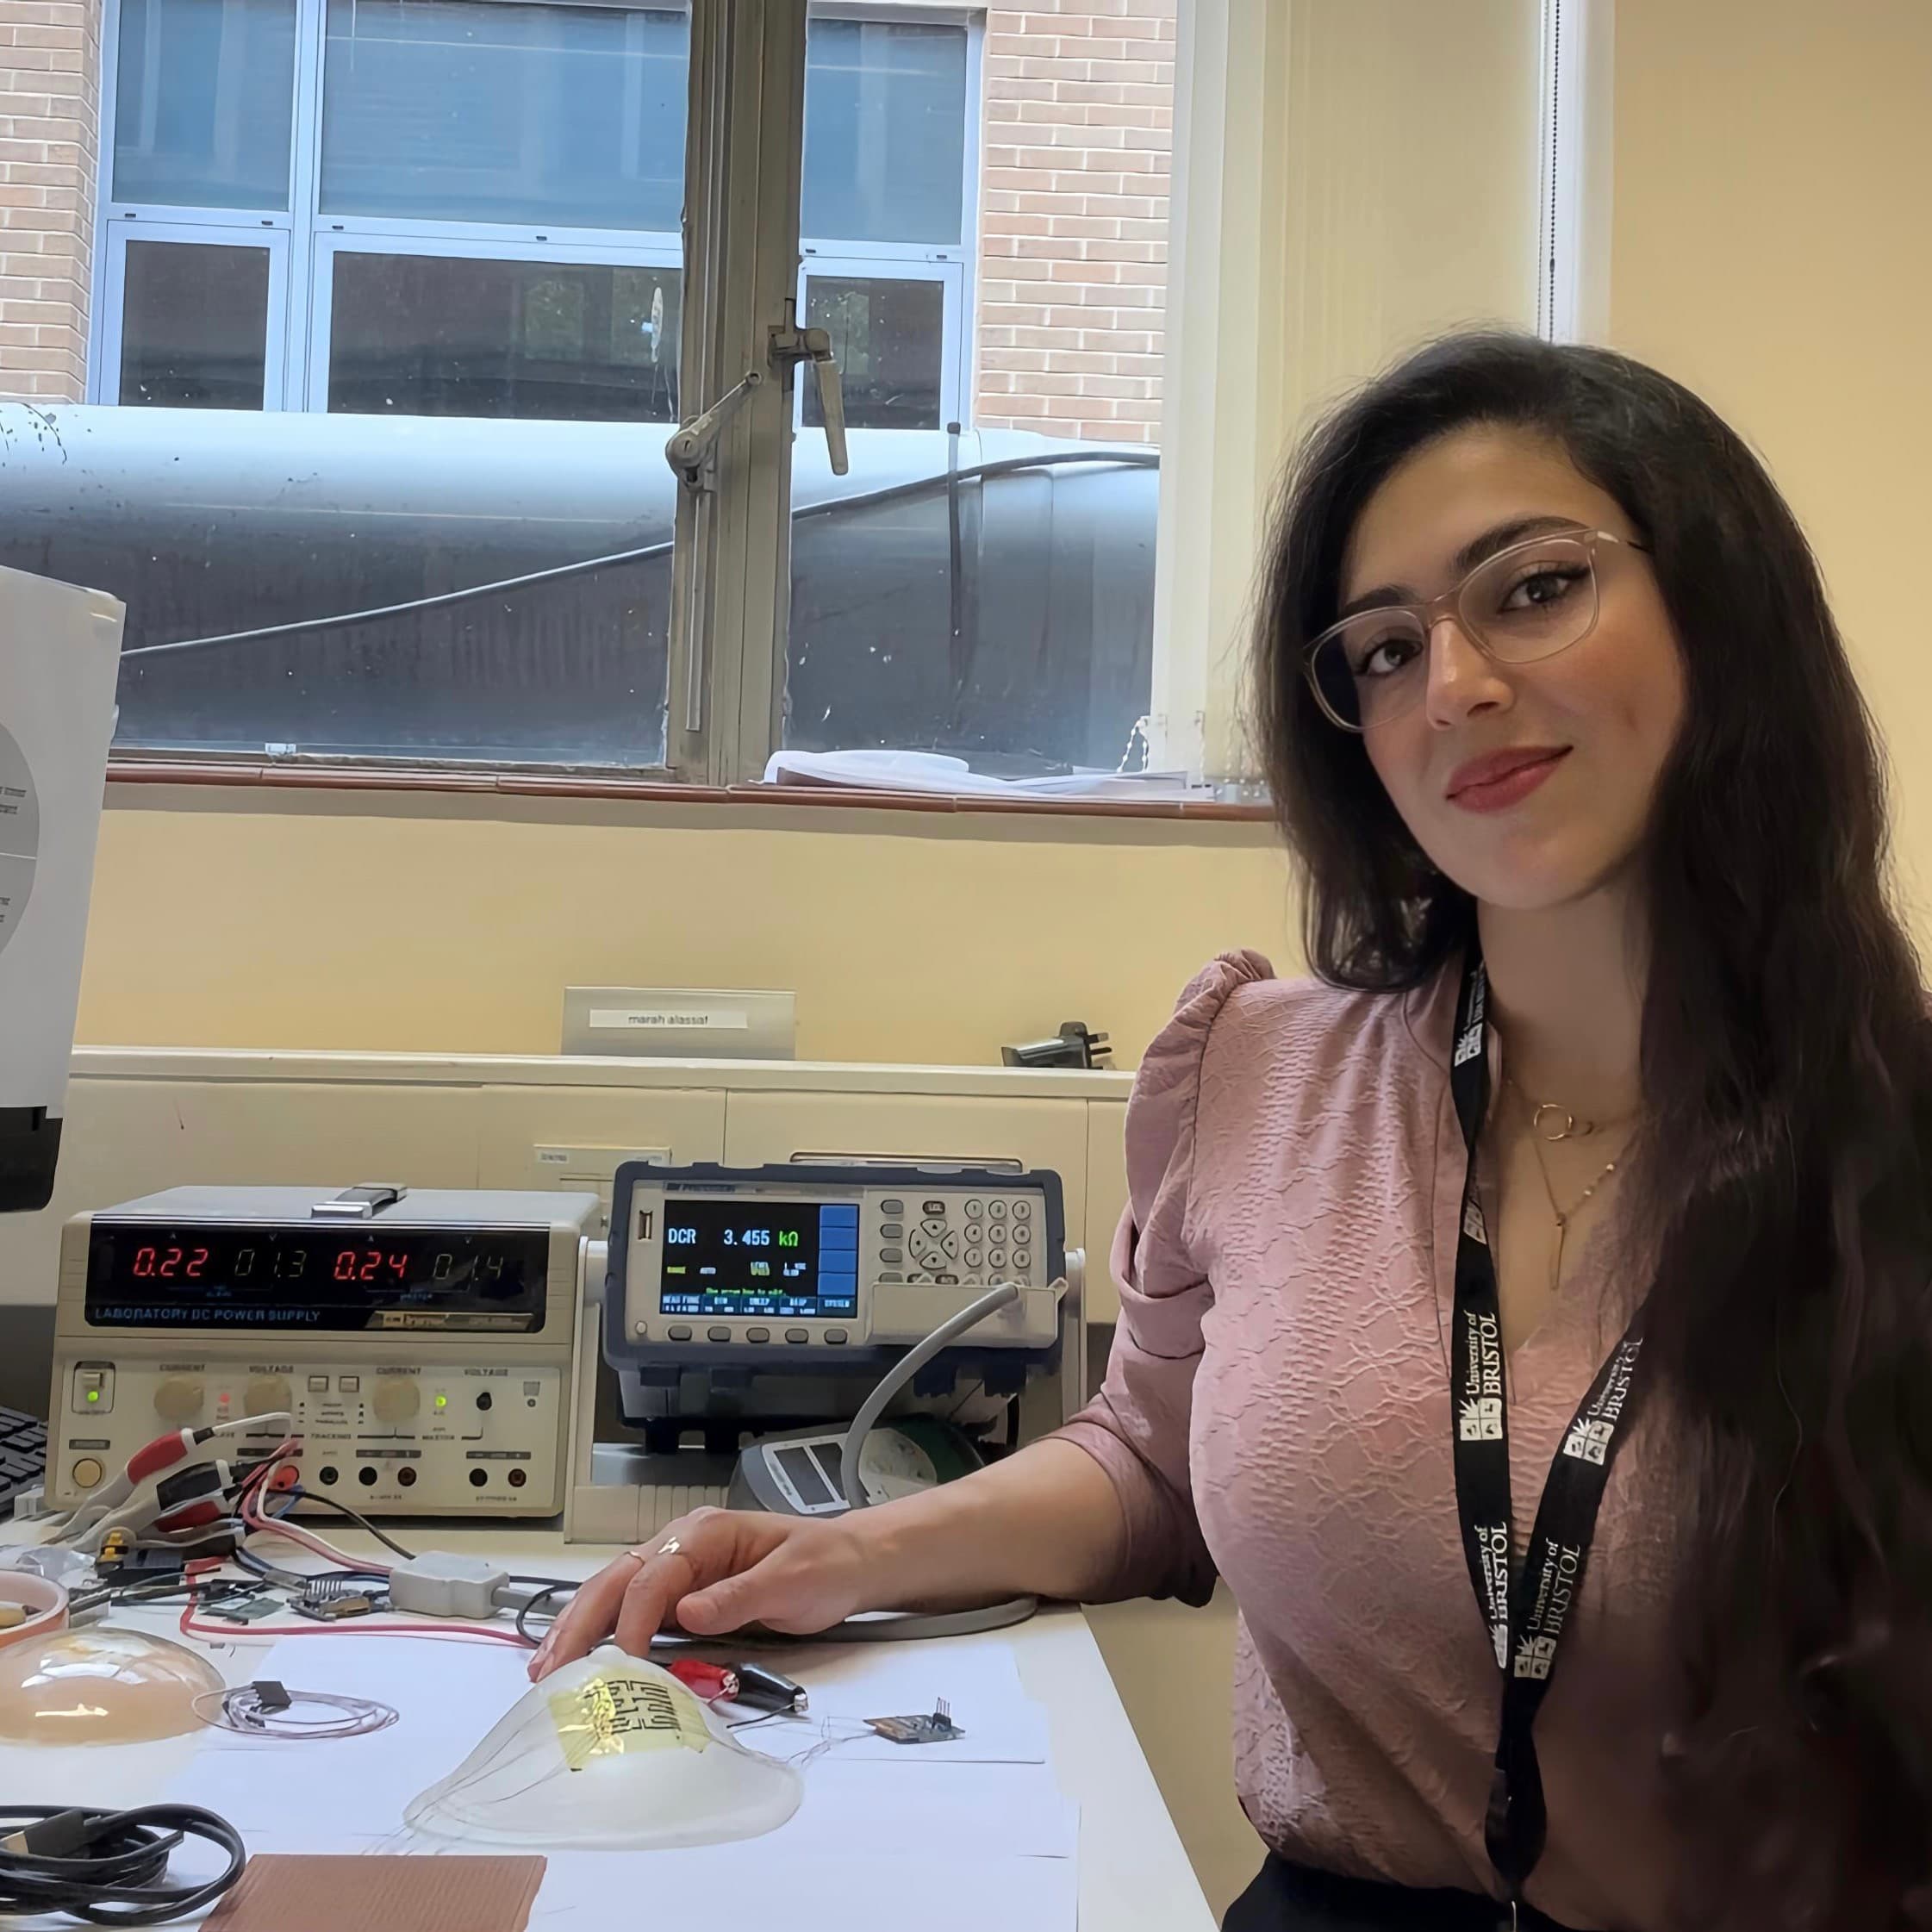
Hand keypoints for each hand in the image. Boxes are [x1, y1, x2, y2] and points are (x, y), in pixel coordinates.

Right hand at [527, 1508, 874, 1680]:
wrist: (849, 1564)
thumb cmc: (823, 1567)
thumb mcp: (791, 1581)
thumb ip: (739, 1595)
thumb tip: (686, 1613)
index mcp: (705, 1533)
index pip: (654, 1578)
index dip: (631, 1622)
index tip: (619, 1665)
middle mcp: (683, 1544)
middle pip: (617, 1579)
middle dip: (580, 1623)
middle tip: (549, 1670)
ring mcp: (679, 1566)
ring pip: (613, 1591)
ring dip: (577, 1627)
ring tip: (544, 1668)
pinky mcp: (681, 1591)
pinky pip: (630, 1607)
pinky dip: (599, 1630)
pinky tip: (578, 1655)